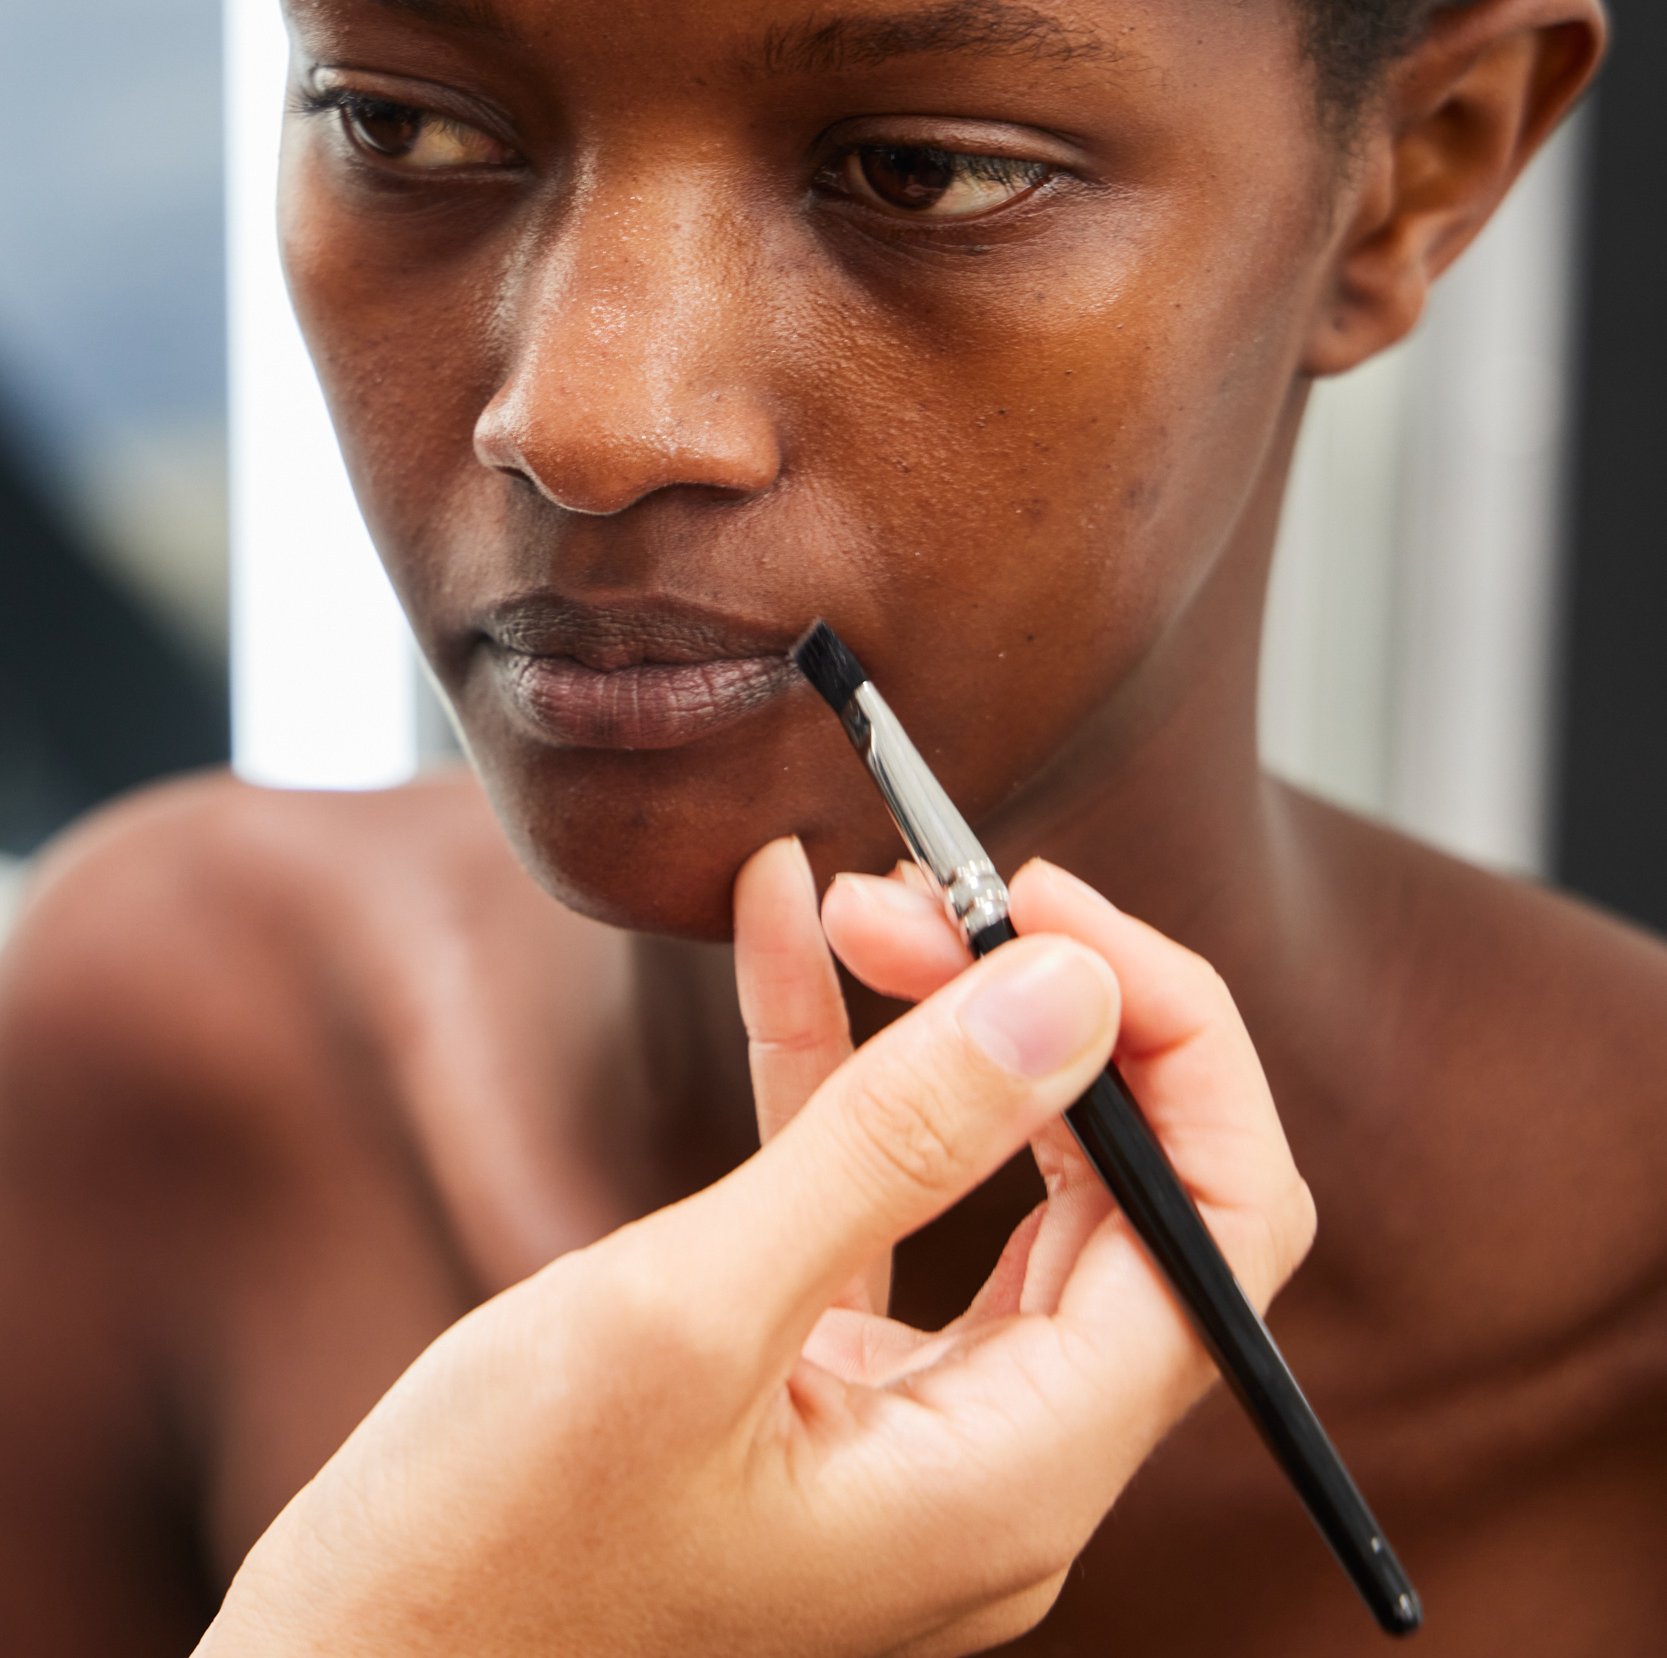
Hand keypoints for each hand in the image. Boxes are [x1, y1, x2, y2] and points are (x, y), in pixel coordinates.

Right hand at [200, 846, 1312, 1657]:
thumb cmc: (492, 1548)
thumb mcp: (688, 1313)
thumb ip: (897, 1142)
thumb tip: (1071, 992)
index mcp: (1014, 1476)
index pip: (1213, 1229)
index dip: (1168, 1045)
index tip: (1050, 914)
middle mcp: (999, 1464)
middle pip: (1127, 1193)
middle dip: (1045, 1010)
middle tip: (935, 888)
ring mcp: (915, 1432)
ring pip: (1008, 1183)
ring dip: (946, 1024)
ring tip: (863, 893)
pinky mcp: (823, 1393)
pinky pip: (880, 1202)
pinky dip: (840, 1067)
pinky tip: (784, 931)